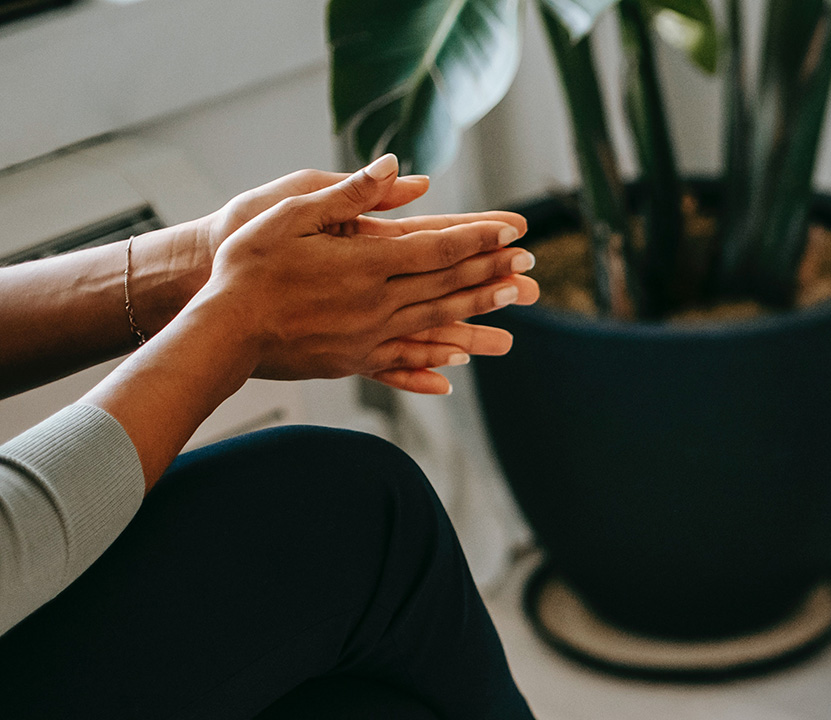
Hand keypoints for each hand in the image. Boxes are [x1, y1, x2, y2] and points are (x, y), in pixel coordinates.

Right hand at [186, 154, 538, 392]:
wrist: (221, 329)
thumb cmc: (247, 264)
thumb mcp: (291, 213)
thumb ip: (349, 193)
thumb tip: (396, 166)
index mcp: (366, 263)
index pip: (438, 247)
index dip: (480, 238)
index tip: (514, 230)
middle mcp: (377, 303)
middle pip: (448, 285)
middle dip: (492, 272)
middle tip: (530, 265)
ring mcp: (369, 335)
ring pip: (436, 321)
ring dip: (477, 309)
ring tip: (513, 301)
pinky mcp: (354, 360)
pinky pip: (405, 359)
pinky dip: (435, 358)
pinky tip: (458, 362)